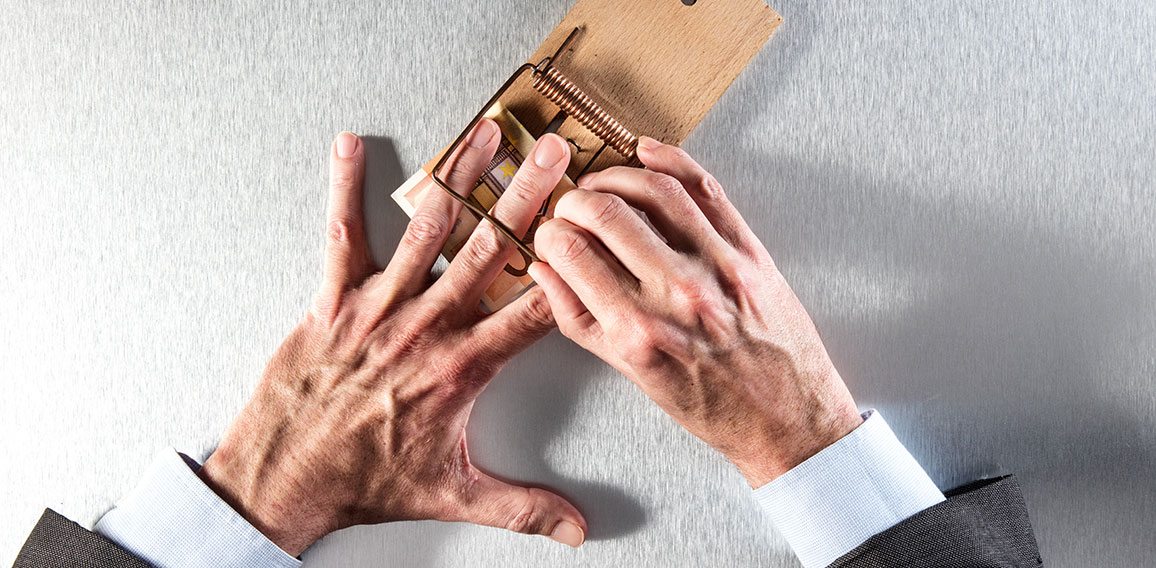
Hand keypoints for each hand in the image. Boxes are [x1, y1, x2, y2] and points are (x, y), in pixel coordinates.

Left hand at [198, 124, 586, 554]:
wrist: (285, 479)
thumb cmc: (365, 480)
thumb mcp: (455, 494)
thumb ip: (524, 509)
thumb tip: (576, 530)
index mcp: (462, 369)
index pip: (531, 310)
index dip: (566, 266)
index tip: (592, 231)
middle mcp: (425, 328)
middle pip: (488, 252)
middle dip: (527, 198)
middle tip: (554, 155)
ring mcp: (378, 308)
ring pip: (427, 232)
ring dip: (460, 179)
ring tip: (486, 134)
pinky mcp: (333, 300)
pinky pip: (341, 236)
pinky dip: (344, 188)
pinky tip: (350, 147)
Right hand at [528, 137, 862, 487]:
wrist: (786, 418)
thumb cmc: (711, 404)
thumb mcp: (630, 374)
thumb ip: (579, 319)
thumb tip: (545, 270)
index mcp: (637, 331)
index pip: (572, 253)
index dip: (550, 233)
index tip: (549, 233)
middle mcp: (676, 295)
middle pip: (605, 214)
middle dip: (575, 200)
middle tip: (570, 205)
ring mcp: (717, 268)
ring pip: (655, 190)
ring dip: (616, 175)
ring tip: (601, 182)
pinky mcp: (749, 253)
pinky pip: (707, 189)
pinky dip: (673, 160)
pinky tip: (648, 153)